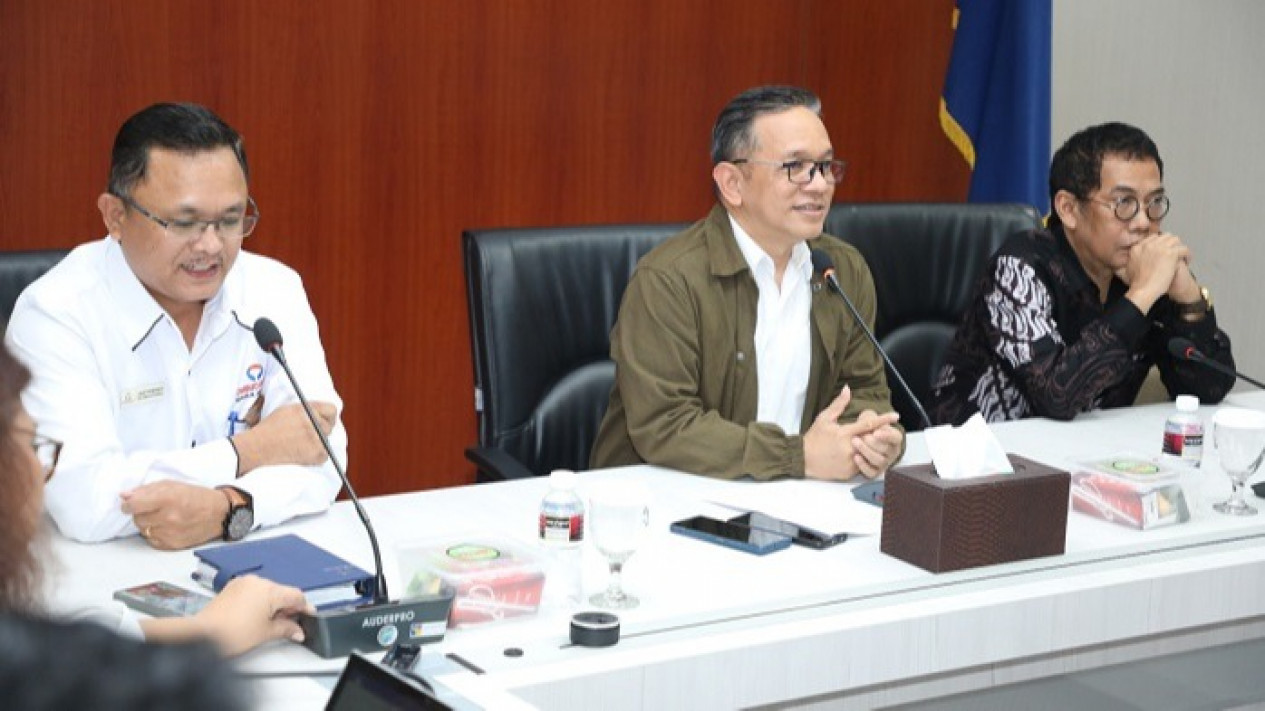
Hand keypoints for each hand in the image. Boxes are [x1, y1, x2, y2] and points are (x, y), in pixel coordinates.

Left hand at [121, 481, 227, 549]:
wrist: (219, 514)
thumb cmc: (196, 497)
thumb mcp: (172, 485)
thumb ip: (146, 490)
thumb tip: (125, 496)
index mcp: (167, 497)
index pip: (133, 505)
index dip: (128, 505)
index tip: (130, 504)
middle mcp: (168, 517)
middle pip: (137, 519)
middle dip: (142, 513)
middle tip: (155, 509)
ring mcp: (170, 533)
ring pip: (144, 530)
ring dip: (149, 524)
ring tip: (164, 518)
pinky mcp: (172, 545)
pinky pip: (152, 540)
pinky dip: (156, 534)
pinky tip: (168, 527)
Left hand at [193, 575, 314, 656]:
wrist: (202, 636)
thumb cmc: (230, 633)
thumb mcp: (266, 633)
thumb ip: (287, 629)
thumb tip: (297, 630)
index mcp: (269, 590)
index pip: (296, 595)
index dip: (305, 607)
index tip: (308, 616)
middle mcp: (257, 581)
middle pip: (282, 592)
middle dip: (286, 608)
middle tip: (288, 625)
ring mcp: (243, 583)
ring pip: (267, 591)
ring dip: (272, 604)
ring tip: (267, 623)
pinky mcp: (232, 587)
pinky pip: (253, 591)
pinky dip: (258, 602)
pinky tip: (255, 617)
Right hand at [232, 401, 335, 473]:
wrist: (258, 447)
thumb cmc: (269, 428)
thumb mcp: (287, 410)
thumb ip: (306, 410)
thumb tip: (319, 413)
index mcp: (308, 410)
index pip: (331, 410)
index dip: (327, 416)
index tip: (324, 420)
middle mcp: (314, 423)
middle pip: (329, 426)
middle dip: (320, 430)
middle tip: (307, 436)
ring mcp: (316, 439)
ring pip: (326, 441)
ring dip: (317, 443)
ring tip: (301, 445)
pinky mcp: (315, 454)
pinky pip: (325, 455)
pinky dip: (316, 456)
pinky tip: (303, 453)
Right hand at [804, 386, 899, 480]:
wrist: (803, 459)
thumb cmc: (814, 438)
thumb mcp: (824, 418)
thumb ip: (839, 405)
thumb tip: (848, 389)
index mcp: (845, 433)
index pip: (869, 425)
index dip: (884, 420)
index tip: (896, 416)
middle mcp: (850, 448)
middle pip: (871, 440)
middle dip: (873, 436)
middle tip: (866, 434)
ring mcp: (850, 462)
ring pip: (866, 453)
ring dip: (865, 448)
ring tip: (851, 446)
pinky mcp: (849, 472)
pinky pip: (860, 465)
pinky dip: (858, 460)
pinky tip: (846, 457)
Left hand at [850, 410, 904, 477]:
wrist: (856, 441)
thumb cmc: (867, 428)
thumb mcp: (870, 419)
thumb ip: (873, 418)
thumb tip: (880, 416)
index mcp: (894, 439)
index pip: (895, 437)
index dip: (886, 435)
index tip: (875, 432)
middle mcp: (892, 452)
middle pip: (886, 450)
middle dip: (873, 443)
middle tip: (863, 436)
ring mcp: (884, 463)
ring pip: (879, 461)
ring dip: (866, 451)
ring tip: (855, 442)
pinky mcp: (874, 472)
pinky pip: (871, 472)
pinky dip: (863, 465)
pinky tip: (855, 457)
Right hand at [1122, 233, 1188, 312]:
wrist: (1143, 289)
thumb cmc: (1137, 283)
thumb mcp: (1127, 270)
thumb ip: (1129, 262)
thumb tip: (1126, 262)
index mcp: (1137, 247)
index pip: (1153, 238)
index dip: (1160, 244)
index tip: (1164, 252)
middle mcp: (1148, 244)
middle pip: (1165, 236)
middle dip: (1170, 244)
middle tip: (1174, 254)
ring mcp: (1160, 248)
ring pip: (1175, 240)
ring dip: (1179, 248)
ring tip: (1181, 257)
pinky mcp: (1170, 254)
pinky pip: (1184, 249)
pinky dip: (1187, 255)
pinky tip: (1186, 261)